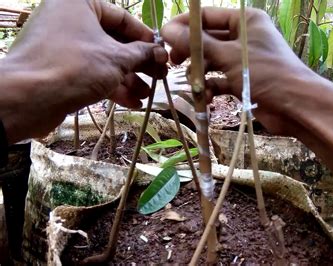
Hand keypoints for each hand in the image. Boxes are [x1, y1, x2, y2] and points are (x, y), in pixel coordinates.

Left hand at [0, 0, 167, 143]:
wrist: (27, 98)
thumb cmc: (75, 67)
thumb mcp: (117, 59)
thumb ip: (142, 54)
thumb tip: (161, 54)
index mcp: (80, 4)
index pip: (122, 18)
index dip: (145, 38)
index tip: (162, 54)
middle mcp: (69, 20)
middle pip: (114, 41)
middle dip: (138, 63)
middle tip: (159, 77)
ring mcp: (62, 45)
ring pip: (103, 60)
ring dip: (127, 79)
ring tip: (146, 95)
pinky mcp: (59, 68)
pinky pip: (90, 72)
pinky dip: (110, 86)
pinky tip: (131, 102)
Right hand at [161, 7, 314, 135]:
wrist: (296, 106)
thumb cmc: (265, 73)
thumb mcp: (227, 56)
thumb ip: (197, 44)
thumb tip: (166, 30)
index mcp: (244, 20)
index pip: (206, 16)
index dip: (184, 26)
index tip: (163, 37)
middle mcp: (243, 36)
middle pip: (207, 39)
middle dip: (191, 52)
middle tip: (174, 62)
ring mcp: (243, 59)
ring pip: (212, 60)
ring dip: (200, 72)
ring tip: (193, 82)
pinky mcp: (243, 80)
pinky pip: (220, 79)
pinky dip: (211, 86)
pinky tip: (205, 96)